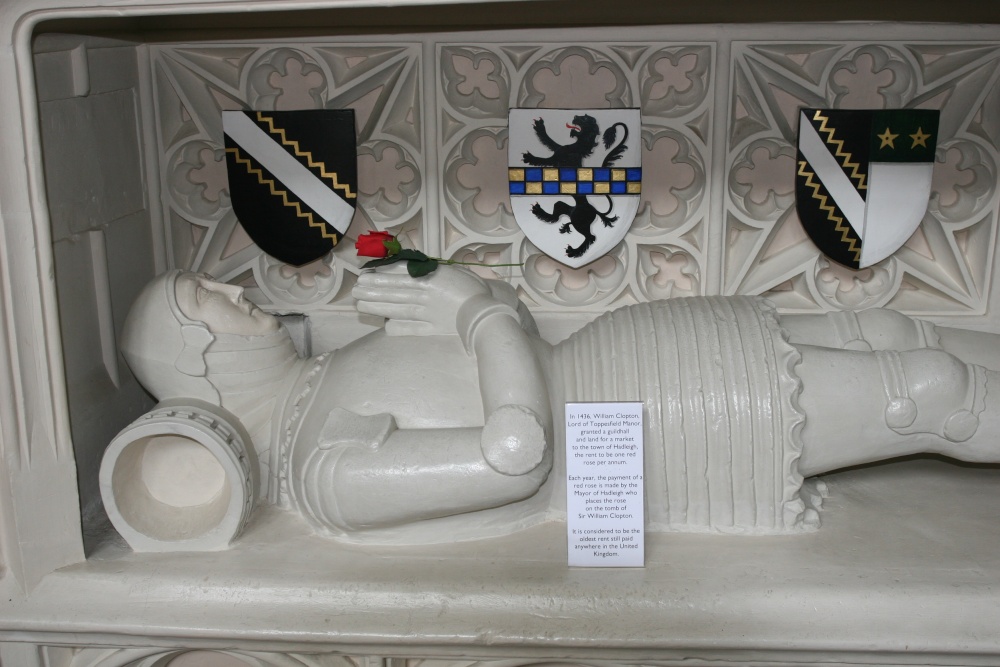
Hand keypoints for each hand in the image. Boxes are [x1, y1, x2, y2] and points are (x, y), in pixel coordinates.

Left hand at [353, 264, 492, 336]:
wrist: (487, 311)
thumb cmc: (470, 288)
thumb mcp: (449, 272)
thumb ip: (427, 270)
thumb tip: (402, 266)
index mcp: (431, 278)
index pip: (400, 276)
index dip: (380, 276)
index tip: (364, 276)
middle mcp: (427, 294)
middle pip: (395, 292)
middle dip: (373, 291)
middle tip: (355, 290)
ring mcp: (429, 312)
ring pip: (398, 308)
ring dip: (378, 307)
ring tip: (361, 305)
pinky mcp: (434, 328)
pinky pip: (412, 328)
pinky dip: (398, 327)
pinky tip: (385, 325)